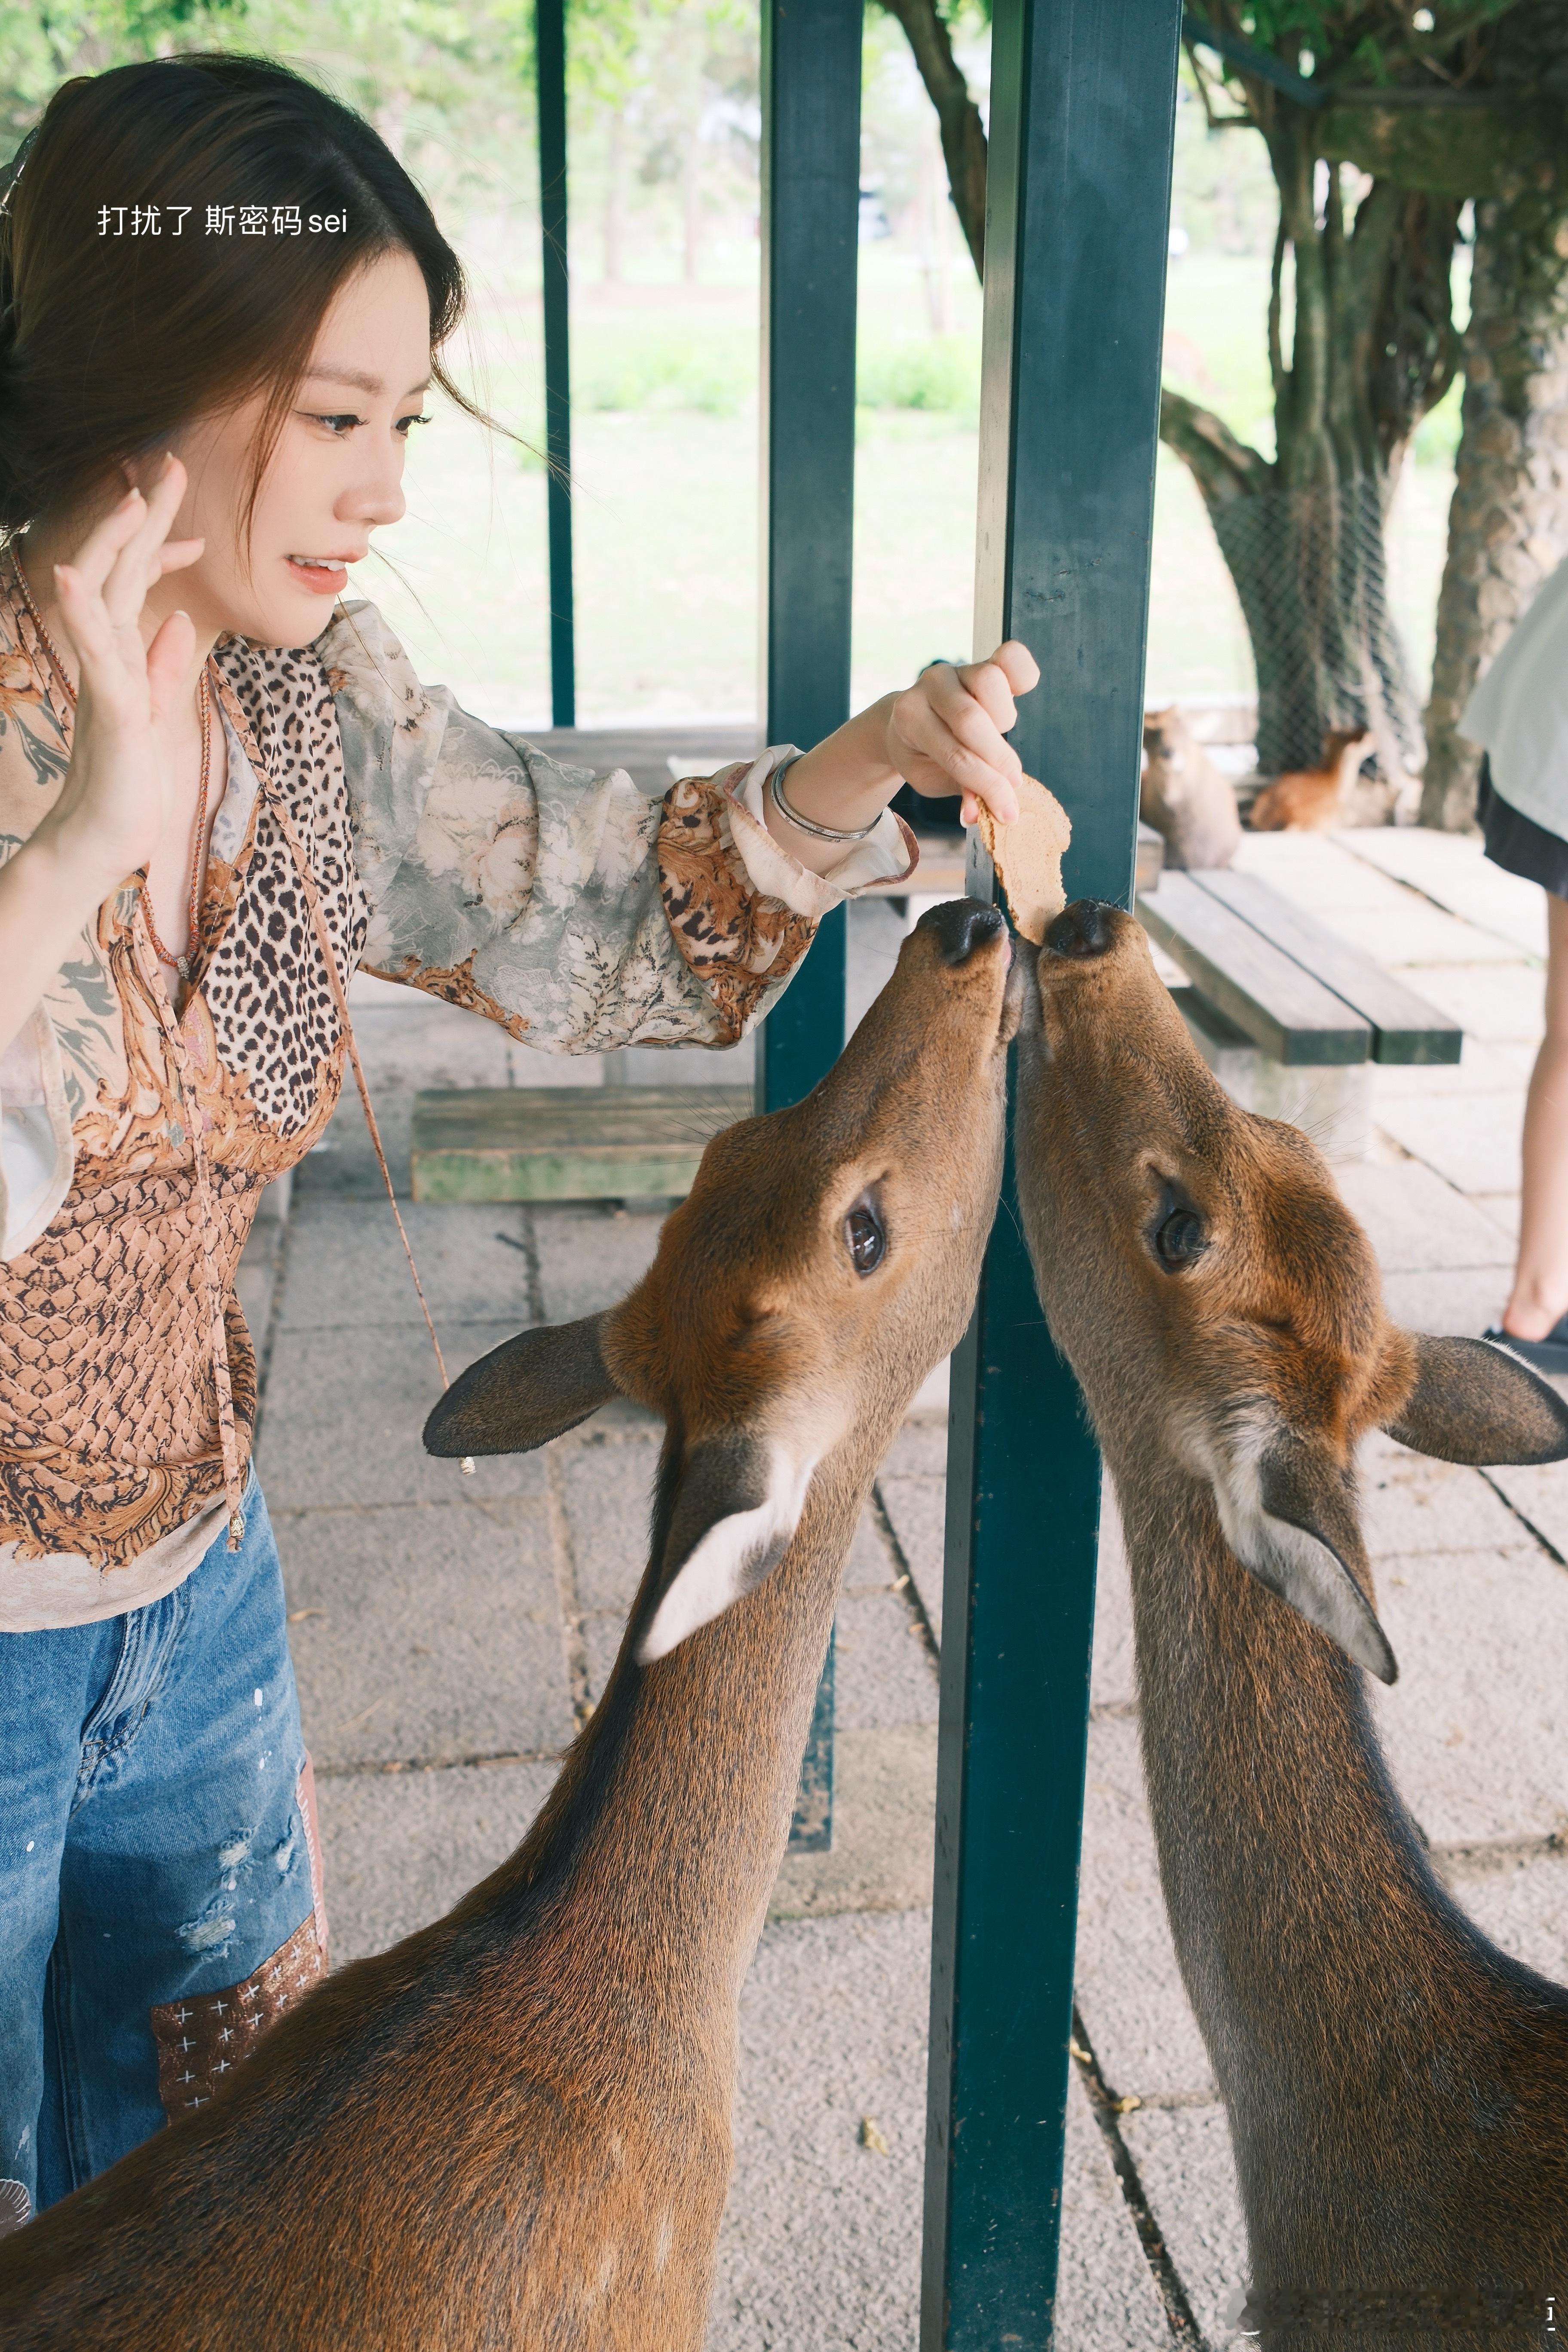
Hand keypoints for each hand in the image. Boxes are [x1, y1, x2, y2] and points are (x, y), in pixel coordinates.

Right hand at [35, 451, 206, 896]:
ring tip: (130, 497)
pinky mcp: (108, 708)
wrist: (102, 837)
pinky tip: (77, 573)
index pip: (138, 585)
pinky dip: (84, 610)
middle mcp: (108, 658)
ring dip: (116, 545)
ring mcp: (105, 679)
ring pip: (105, 597)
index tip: (185, 511)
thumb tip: (179, 621)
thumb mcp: (154, 711)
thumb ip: (164, 665)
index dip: (160, 544)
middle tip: (171, 466)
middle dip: (148, 519)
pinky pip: (93, 651)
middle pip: (123, 572)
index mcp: (124, 657)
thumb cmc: (128, 781)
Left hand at [884, 641, 1040, 827]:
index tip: (1006, 811)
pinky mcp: (983, 660)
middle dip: (998, 759)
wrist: (905, 719)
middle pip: (972, 719)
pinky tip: (1020, 695)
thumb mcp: (930, 779)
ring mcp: (957, 669)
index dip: (987, 785)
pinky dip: (1023, 676)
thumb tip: (981, 814)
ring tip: (996, 739)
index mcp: (910, 716)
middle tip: (1011, 784)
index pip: (956, 755)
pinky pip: (1013, 656)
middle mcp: (930, 684)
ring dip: (1003, 719)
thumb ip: (959, 790)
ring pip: (990, 682)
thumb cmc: (923, 753)